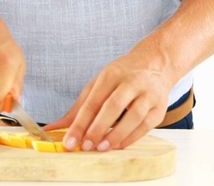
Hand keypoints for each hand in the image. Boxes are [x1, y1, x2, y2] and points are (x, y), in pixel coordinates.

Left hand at [45, 51, 173, 151]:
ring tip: (101, 148)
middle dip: (98, 128)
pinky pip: (146, 125)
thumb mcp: (97, 85)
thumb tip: (54, 127)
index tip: (69, 141)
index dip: (80, 123)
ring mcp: (149, 94)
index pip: (93, 101)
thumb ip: (78, 108)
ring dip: (117, 135)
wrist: (154, 64)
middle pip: (113, 106)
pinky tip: (118, 145)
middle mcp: (131, 82)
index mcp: (111, 74)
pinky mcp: (160, 107)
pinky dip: (131, 137)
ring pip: (134, 116)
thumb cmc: (121, 77)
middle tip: (85, 146)